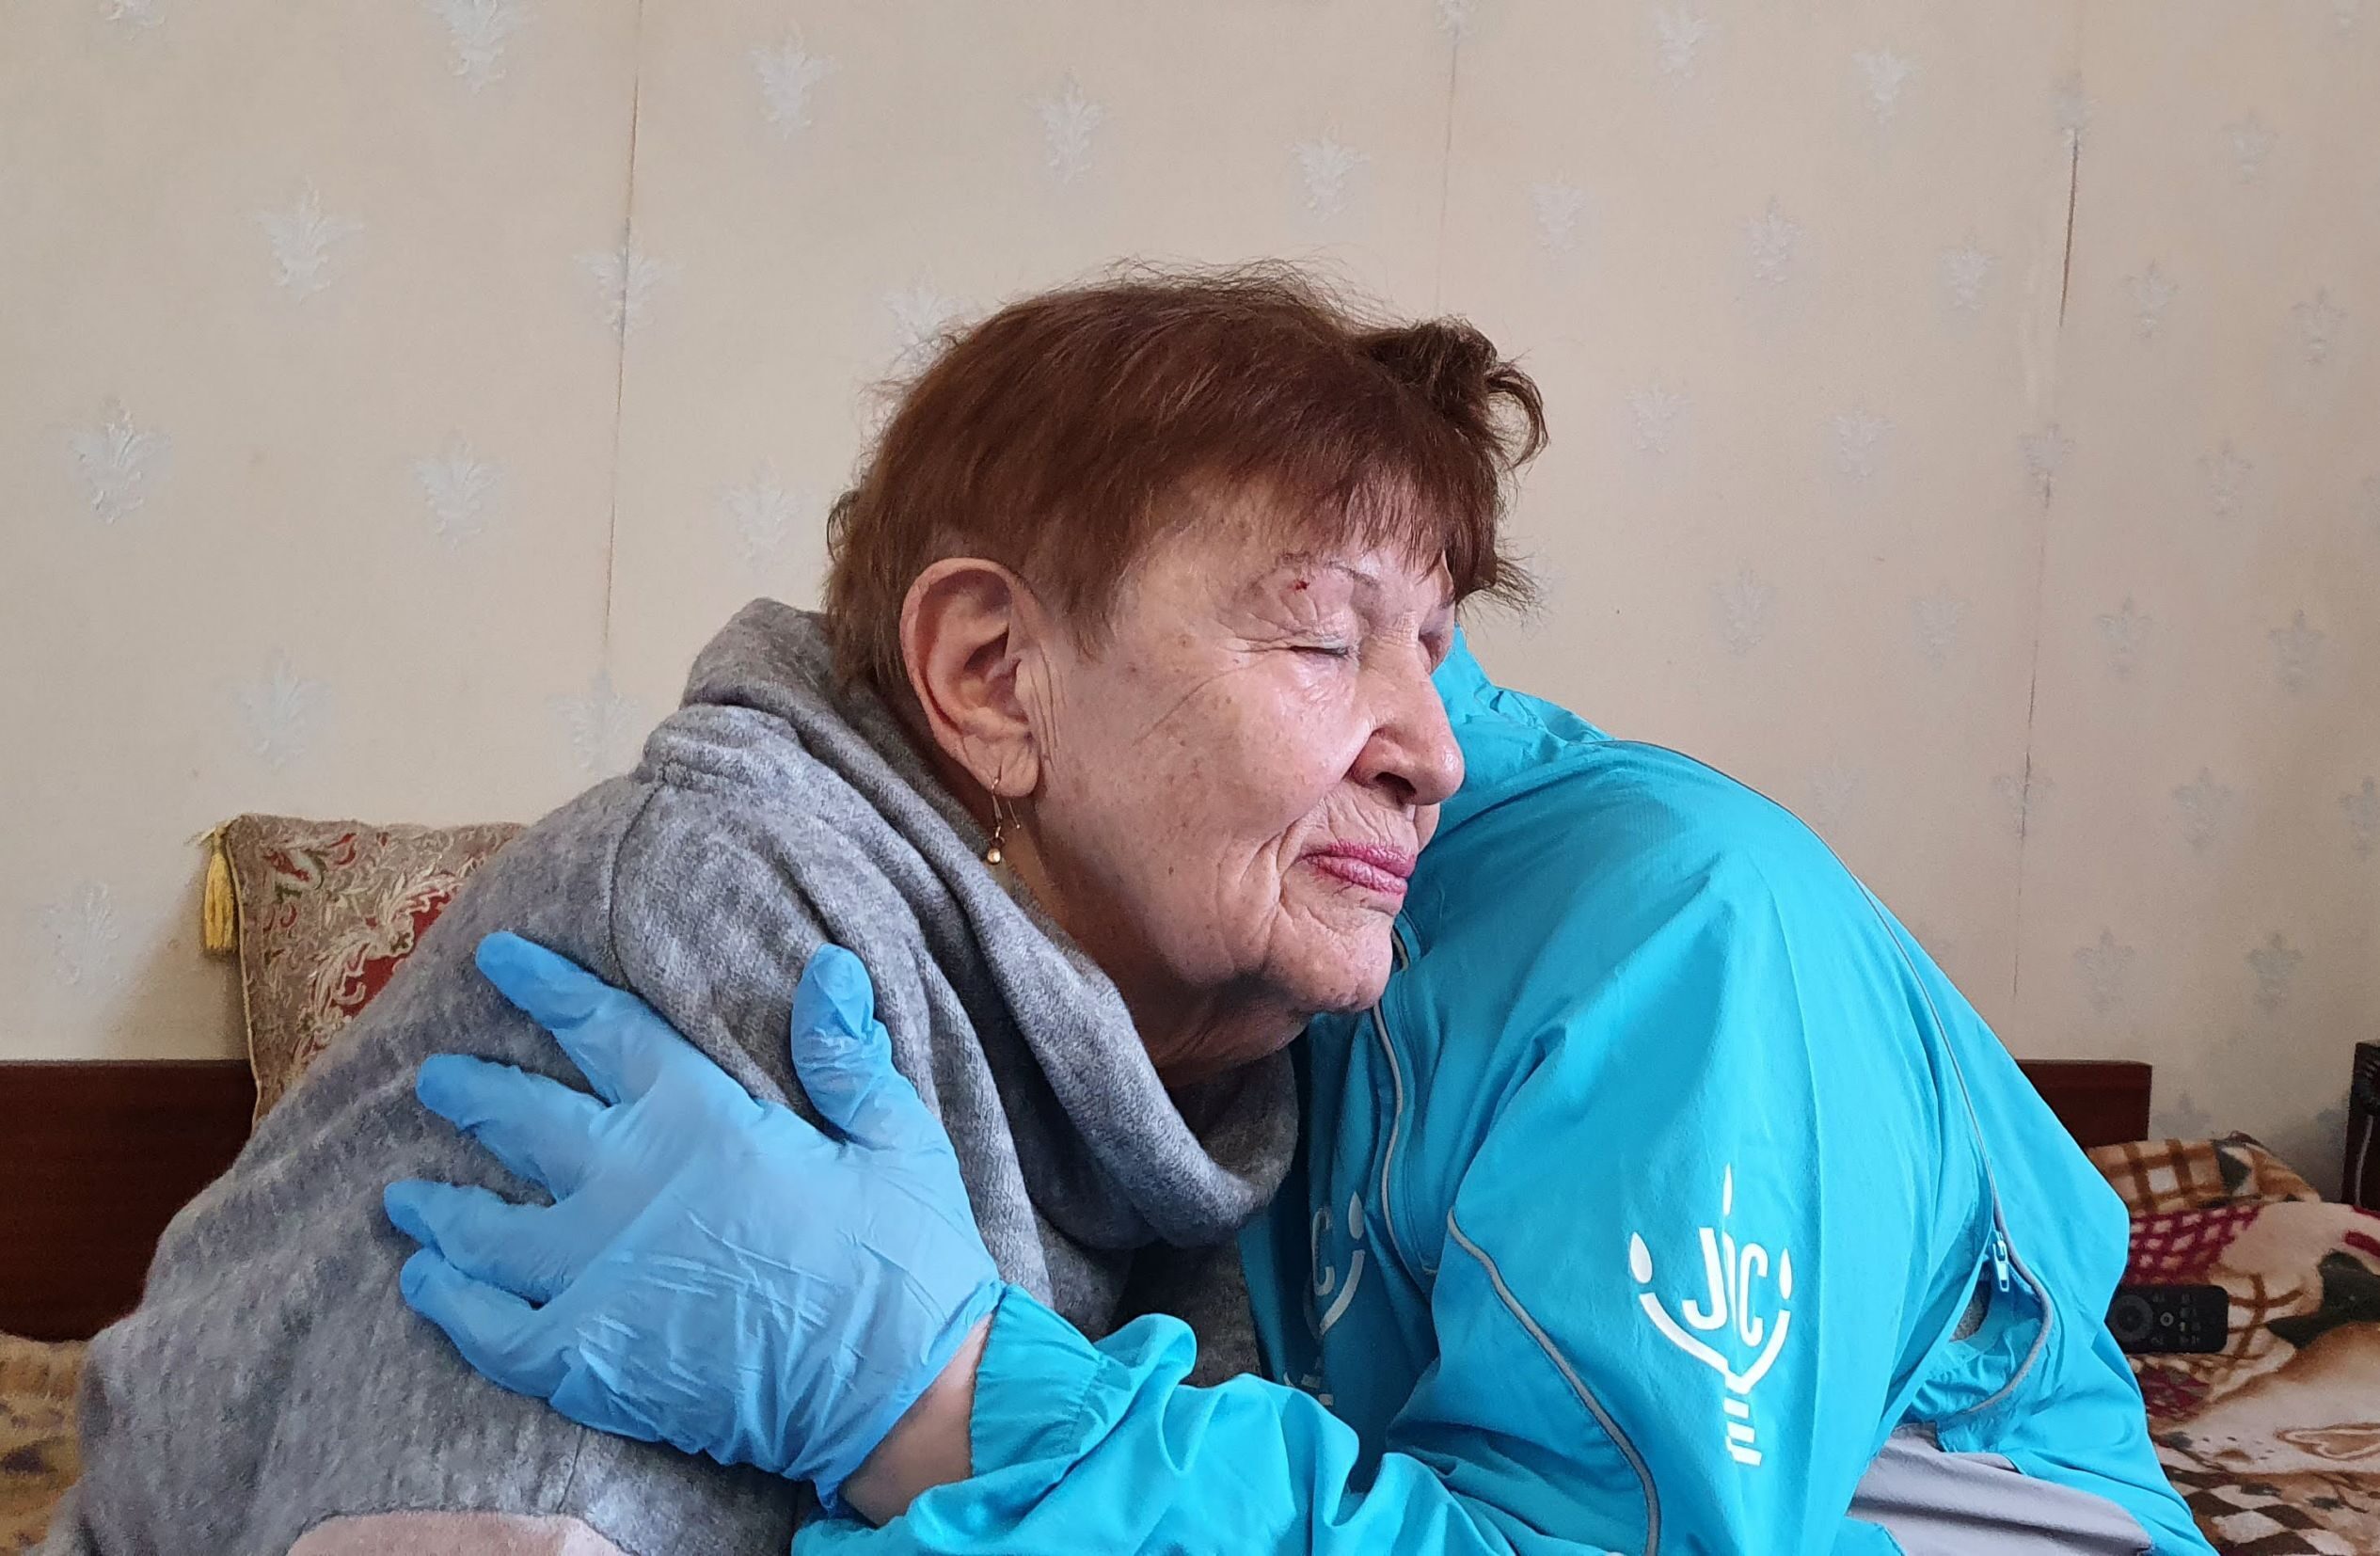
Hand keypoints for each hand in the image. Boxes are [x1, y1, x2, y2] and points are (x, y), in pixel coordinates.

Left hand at [384, 931, 1002, 1505]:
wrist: (897, 1391)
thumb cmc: (906, 1260)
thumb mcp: (897, 1137)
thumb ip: (846, 1055)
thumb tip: (826, 967)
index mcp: (702, 1121)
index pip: (604, 1032)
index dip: (547, 990)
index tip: (501, 960)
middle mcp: (629, 1185)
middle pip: (522, 1120)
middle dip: (472, 1092)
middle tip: (437, 1079)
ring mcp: (596, 1275)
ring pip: (485, 1227)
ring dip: (440, 1204)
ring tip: (405, 1194)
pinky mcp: (587, 1358)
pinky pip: (490, 1326)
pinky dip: (450, 1303)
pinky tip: (428, 1284)